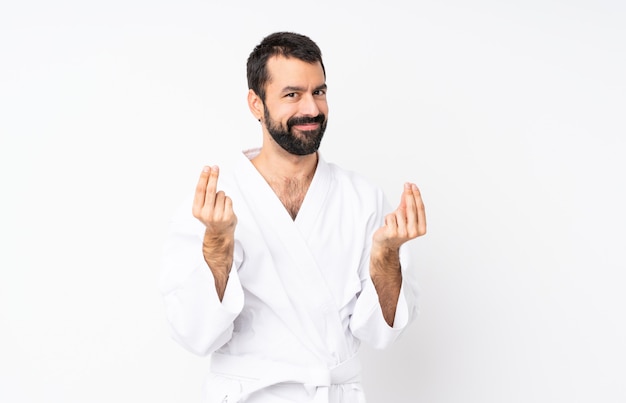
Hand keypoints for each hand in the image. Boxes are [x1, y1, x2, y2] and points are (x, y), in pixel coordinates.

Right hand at [192, 166, 236, 299]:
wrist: (220, 235)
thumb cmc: (211, 217)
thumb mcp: (203, 208)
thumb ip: (204, 194)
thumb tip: (208, 174)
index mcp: (197, 210)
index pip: (200, 190)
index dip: (203, 177)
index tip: (207, 167)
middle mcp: (206, 213)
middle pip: (211, 189)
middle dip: (213, 176)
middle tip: (215, 167)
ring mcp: (217, 215)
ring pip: (221, 194)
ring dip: (221, 196)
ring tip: (219, 206)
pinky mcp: (227, 216)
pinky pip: (228, 200)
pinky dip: (228, 202)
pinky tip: (225, 209)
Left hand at [372, 182, 425, 249]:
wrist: (386, 244)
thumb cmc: (397, 229)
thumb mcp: (405, 216)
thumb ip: (407, 203)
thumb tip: (409, 188)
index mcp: (421, 228)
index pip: (420, 208)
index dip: (417, 195)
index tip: (413, 185)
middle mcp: (414, 232)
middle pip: (411, 208)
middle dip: (409, 194)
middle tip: (406, 184)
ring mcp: (404, 233)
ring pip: (399, 212)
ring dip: (394, 214)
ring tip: (394, 221)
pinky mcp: (393, 233)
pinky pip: (390, 216)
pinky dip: (387, 218)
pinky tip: (388, 225)